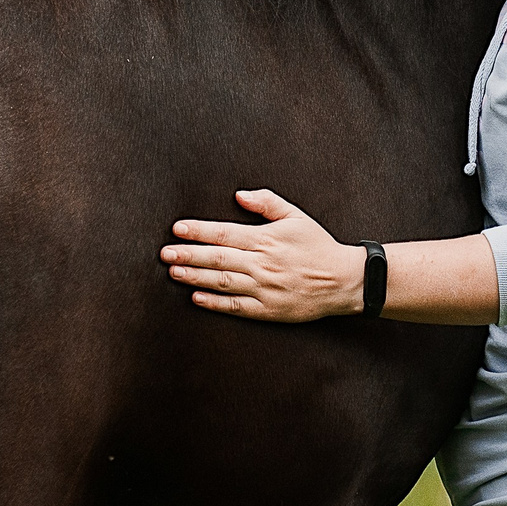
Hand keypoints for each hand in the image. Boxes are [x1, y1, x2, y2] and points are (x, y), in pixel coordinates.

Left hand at [161, 189, 363, 322]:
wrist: (342, 281)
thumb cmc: (317, 245)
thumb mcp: (296, 216)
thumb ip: (267, 203)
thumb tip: (239, 194)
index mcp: (267, 239)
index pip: (225, 233)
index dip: (199, 231)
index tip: (177, 229)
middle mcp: (262, 264)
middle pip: (218, 258)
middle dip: (188, 255)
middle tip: (164, 253)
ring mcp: (264, 289)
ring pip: (223, 282)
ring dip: (195, 277)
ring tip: (173, 272)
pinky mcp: (268, 310)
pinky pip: (236, 307)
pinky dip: (214, 303)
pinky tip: (196, 298)